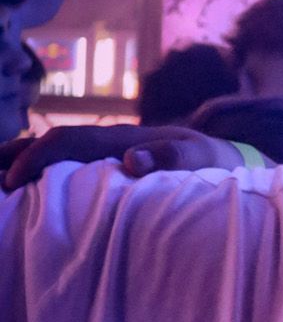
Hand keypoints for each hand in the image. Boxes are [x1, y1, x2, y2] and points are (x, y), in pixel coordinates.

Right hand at [1, 123, 243, 190]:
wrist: (223, 154)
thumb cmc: (210, 160)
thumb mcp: (197, 158)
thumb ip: (168, 157)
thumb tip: (131, 160)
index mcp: (119, 138)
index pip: (67, 141)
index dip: (37, 157)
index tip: (13, 179)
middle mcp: (108, 140)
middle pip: (52, 141)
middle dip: (16, 153)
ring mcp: (108, 149)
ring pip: (58, 149)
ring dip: (24, 157)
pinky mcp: (111, 162)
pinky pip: (71, 161)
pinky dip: (43, 167)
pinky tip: (26, 183)